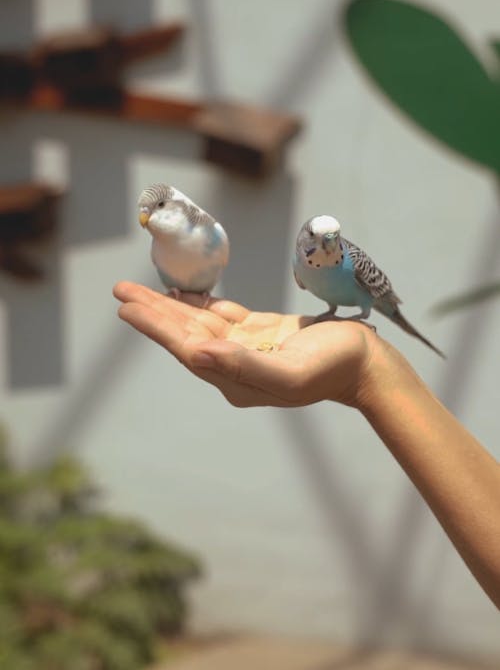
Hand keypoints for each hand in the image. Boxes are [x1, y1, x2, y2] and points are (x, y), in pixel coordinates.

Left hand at [113, 282, 382, 407]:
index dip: (156, 328)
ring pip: (200, 322)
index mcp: (236, 378)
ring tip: (139, 291)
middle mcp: (235, 365)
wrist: (365, 364)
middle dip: (153, 312)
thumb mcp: (289, 372)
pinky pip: (222, 316)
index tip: (127, 308)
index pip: (187, 349)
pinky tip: (182, 295)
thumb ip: (243, 366)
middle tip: (121, 290)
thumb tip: (197, 354)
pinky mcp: (260, 333)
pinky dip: (200, 304)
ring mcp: (247, 349)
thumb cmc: (332, 368)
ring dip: (170, 306)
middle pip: (185, 334)